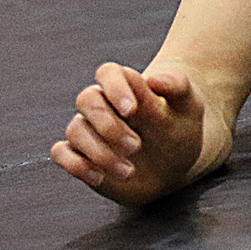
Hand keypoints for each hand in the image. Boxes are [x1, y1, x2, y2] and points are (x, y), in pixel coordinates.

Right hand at [50, 63, 207, 204]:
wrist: (176, 165)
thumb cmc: (181, 129)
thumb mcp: (190, 108)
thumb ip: (177, 87)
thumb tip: (154, 79)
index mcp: (129, 86)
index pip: (108, 72)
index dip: (115, 88)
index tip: (132, 110)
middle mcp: (104, 104)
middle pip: (87, 99)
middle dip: (109, 125)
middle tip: (137, 146)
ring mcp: (90, 129)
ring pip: (75, 129)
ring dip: (100, 152)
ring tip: (130, 170)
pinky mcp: (81, 154)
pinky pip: (60, 152)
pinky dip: (75, 164)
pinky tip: (99, 177)